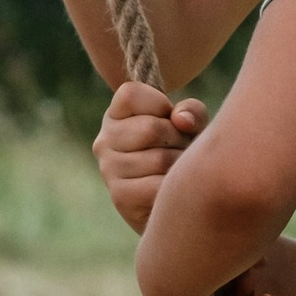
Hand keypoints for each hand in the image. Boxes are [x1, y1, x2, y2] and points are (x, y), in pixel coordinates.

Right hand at [93, 80, 206, 229]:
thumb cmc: (181, 150)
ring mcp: (109, 169)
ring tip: (177, 169)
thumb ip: (191, 111)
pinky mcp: (120, 196)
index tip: (169, 120)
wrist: (174, 201)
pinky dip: (174, 188)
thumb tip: (182, 121)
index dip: (159, 104)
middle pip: (150, 128)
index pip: (130, 94)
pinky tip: (172, 189)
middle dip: (177, 139)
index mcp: (115, 115)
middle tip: (179, 149)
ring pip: (159, 160)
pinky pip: (157, 187)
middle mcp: (104, 141)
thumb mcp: (190, 123)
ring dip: (179, 166)